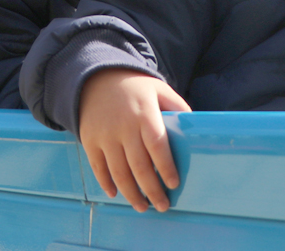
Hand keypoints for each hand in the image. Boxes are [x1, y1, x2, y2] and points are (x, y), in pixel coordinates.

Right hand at [78, 68, 190, 212]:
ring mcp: (104, 134)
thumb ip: (178, 107)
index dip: (166, 168)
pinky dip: (106, 183)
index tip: (174, 184)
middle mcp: (123, 126)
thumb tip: (195, 131)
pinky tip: (116, 194)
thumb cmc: (134, 87)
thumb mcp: (159, 89)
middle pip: (139, 166)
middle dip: (152, 191)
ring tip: (142, 207)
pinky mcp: (89, 139)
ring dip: (131, 194)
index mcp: (144, 114)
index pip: (158, 146)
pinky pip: (97, 167)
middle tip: (162, 206)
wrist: (95, 77)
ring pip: (119, 172)